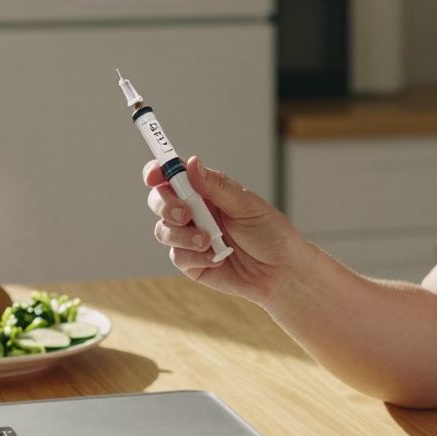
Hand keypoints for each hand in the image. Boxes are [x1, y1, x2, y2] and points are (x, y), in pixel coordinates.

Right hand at [145, 156, 312, 305]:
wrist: (282, 272)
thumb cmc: (271, 234)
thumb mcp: (247, 205)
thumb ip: (217, 186)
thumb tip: (191, 163)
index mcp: (207, 191)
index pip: (172, 176)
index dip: (157, 172)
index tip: (155, 175)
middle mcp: (194, 212)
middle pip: (159, 200)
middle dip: (166, 205)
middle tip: (186, 214)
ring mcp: (190, 238)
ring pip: (163, 230)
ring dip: (182, 234)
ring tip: (208, 241)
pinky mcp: (191, 263)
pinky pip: (177, 256)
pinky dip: (194, 255)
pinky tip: (216, 258)